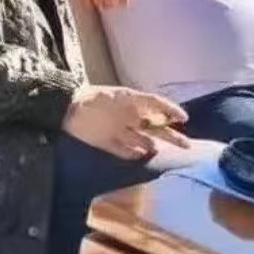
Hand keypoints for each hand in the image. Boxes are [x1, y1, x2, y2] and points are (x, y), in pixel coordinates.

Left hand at [64, 85, 188, 159]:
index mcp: (133, 102)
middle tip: (188, 146)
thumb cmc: (94, 98)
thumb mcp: (120, 96)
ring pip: (143, 141)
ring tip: (162, 151)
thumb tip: (163, 109)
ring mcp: (120, 132)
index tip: (184, 118)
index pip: (157, 106)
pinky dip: (133, 154)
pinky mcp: (108, 144)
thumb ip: (143, 103)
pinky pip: (125, 152)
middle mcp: (129, 118)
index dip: (171, 111)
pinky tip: (141, 156)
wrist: (65, 109)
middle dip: (171, 137)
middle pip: (155, 128)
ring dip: (152, 146)